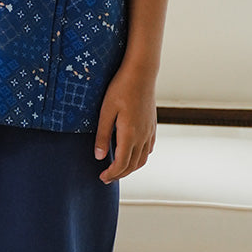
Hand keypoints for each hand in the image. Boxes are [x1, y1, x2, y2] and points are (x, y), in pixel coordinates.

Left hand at [94, 61, 156, 183]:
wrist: (141, 73)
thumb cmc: (120, 89)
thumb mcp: (106, 111)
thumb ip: (102, 135)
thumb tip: (99, 156)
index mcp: (130, 134)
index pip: (121, 164)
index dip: (112, 174)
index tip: (101, 178)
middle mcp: (143, 136)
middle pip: (133, 165)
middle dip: (119, 174)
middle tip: (106, 178)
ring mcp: (149, 131)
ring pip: (142, 159)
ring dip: (130, 168)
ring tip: (118, 170)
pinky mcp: (152, 125)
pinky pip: (148, 148)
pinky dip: (140, 157)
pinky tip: (132, 154)